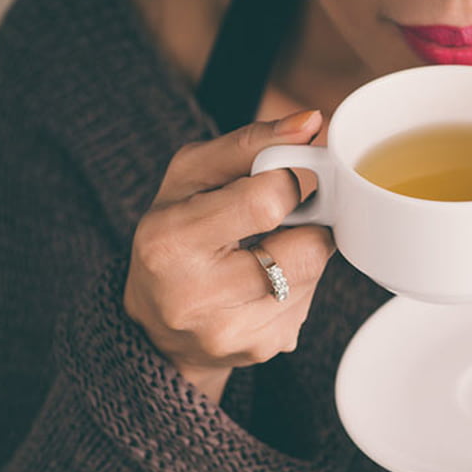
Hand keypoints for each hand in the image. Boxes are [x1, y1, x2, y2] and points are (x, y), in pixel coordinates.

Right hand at [123, 109, 336, 399]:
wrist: (157, 324)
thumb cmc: (174, 234)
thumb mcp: (191, 177)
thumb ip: (250, 143)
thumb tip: (311, 122)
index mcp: (170, 241)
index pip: (266, 202)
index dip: (293, 181)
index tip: (292, 176)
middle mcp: (198, 297)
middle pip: (306, 248)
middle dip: (305, 224)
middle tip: (283, 217)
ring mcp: (235, 332)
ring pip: (314, 273)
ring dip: (303, 253)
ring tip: (265, 251)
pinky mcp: (264, 349)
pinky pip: (310, 303)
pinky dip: (298, 286)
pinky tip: (262, 285)